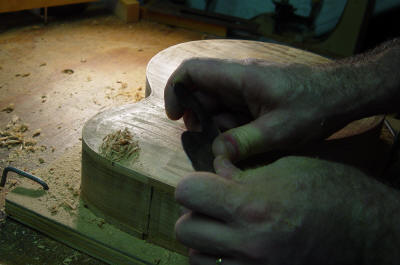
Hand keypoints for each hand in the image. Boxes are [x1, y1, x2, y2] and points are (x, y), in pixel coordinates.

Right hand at [164, 58, 351, 160]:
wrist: (342, 94)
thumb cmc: (315, 105)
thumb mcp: (280, 130)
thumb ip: (245, 142)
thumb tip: (217, 154)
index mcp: (239, 77)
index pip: (192, 71)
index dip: (175, 90)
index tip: (174, 116)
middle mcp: (238, 79)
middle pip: (201, 92)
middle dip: (199, 118)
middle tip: (209, 142)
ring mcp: (246, 88)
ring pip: (216, 104)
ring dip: (216, 126)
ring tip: (231, 145)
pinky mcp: (254, 98)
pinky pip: (231, 111)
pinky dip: (230, 127)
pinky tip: (244, 141)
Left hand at [175, 156, 399, 264]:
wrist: (367, 232)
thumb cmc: (330, 193)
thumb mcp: (286, 168)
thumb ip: (243, 172)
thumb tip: (216, 170)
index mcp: (252, 205)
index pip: (187, 193)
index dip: (194, 185)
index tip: (203, 185)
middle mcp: (248, 243)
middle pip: (185, 229)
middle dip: (196, 215)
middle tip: (215, 208)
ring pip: (196, 258)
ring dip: (205, 243)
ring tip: (227, 231)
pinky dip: (219, 263)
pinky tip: (237, 250)